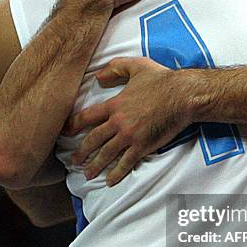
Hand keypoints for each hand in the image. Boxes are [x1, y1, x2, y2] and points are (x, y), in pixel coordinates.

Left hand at [65, 57, 191, 184]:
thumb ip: (116, 68)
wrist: (183, 96)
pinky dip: (117, 173)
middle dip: (81, 151)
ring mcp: (130, 135)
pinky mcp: (143, 146)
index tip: (64, 132)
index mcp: (115, 104)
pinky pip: (126, 162)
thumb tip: (99, 77)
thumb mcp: (137, 65)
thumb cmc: (162, 79)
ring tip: (87, 174)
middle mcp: (118, 122)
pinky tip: (110, 181)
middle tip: (74, 161)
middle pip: (93, 139)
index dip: (73, 125)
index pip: (87, 117)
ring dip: (95, 165)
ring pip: (106, 153)